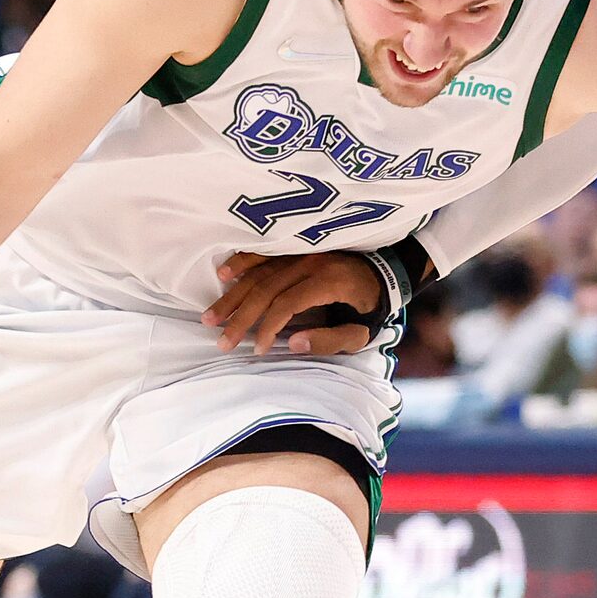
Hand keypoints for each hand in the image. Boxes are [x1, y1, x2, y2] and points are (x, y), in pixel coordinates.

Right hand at [201, 250, 381, 356]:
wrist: (385, 271)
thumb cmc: (371, 307)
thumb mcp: (361, 333)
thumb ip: (330, 340)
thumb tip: (293, 342)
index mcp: (329, 282)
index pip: (287, 305)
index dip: (269, 328)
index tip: (259, 349)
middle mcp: (312, 262)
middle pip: (266, 290)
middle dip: (241, 318)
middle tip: (221, 341)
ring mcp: (302, 251)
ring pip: (259, 273)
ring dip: (233, 296)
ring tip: (211, 317)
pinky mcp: (296, 248)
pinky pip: (264, 253)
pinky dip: (242, 263)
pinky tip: (223, 274)